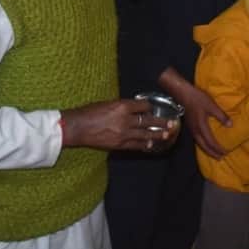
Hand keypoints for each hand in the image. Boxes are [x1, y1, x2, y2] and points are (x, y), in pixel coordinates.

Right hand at [61, 100, 175, 151]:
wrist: (77, 127)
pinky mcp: (119, 144)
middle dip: (160, 122)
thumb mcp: (107, 103)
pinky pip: (135, 145)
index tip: (153, 108)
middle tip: (171, 123)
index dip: (149, 107)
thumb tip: (131, 108)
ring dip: (157, 135)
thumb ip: (121, 106)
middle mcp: (125, 119)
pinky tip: (151, 145)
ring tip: (167, 135)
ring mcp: (123, 133)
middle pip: (147, 121)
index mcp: (122, 106)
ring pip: (144, 134)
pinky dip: (144, 144)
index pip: (142, 105)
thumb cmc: (89, 112)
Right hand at [172, 80, 231, 159]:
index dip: (218, 149)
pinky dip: (203, 144)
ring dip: (207, 149)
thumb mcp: (212, 106)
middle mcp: (196, 131)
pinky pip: (197, 139)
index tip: (225, 152)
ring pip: (199, 143)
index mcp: (201, 127)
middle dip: (212, 153)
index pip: (211, 142)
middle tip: (220, 158)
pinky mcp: (190, 125)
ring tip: (213, 153)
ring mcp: (192, 129)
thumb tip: (230, 125)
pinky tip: (205, 142)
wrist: (183, 93)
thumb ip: (221, 116)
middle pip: (204, 146)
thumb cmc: (197, 99)